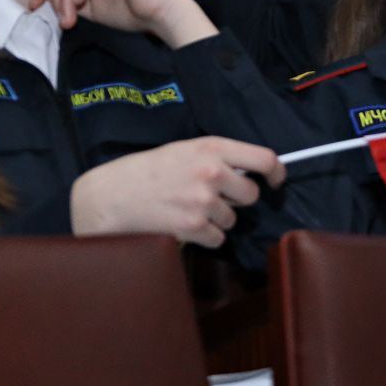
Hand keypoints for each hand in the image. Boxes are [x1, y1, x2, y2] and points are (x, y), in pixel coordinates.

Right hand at [69, 137, 284, 247]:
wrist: (109, 197)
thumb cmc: (145, 171)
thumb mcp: (183, 150)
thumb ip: (216, 157)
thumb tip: (247, 171)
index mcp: (212, 148)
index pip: (264, 158)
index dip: (276, 172)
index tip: (275, 181)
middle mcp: (213, 172)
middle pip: (250, 194)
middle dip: (236, 199)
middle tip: (210, 197)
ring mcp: (204, 201)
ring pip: (232, 219)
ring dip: (216, 219)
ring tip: (187, 209)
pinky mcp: (194, 227)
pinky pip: (218, 238)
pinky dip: (205, 236)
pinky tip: (183, 226)